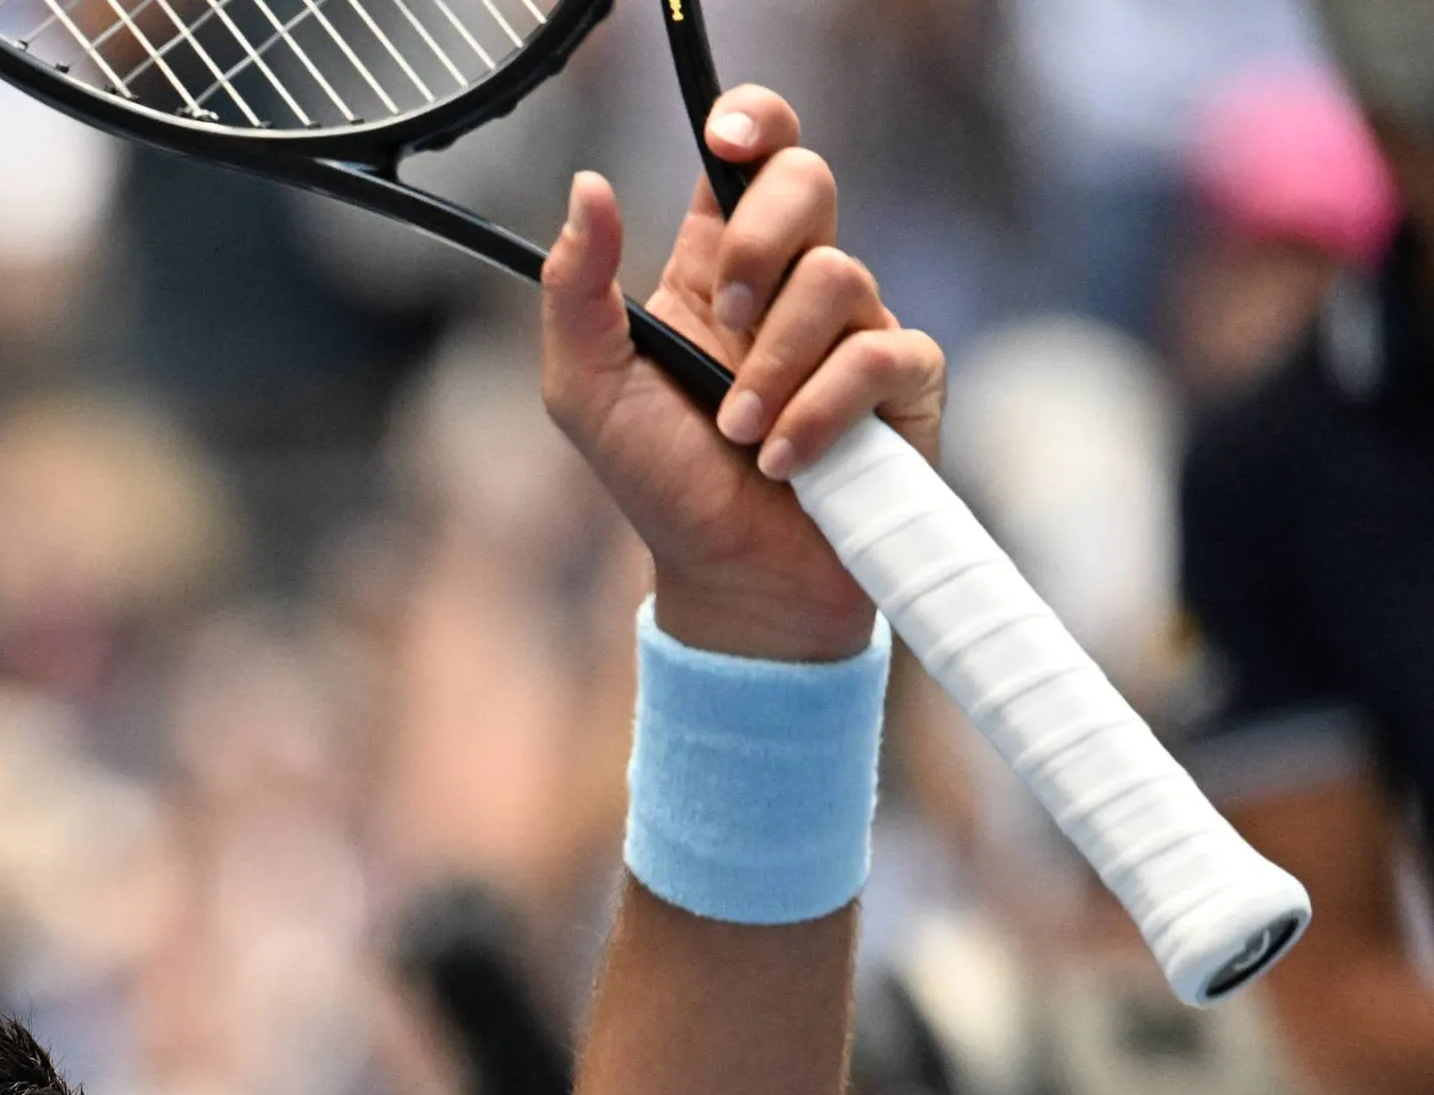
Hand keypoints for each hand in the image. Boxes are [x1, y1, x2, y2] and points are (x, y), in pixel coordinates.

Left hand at [538, 88, 944, 664]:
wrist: (730, 583)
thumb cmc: (660, 486)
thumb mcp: (585, 391)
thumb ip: (576, 292)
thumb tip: (587, 186)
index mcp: (716, 273)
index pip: (747, 164)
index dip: (751, 124)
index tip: (726, 135)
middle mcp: (792, 288)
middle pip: (808, 182)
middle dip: (763, 238)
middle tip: (725, 317)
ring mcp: (855, 328)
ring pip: (838, 277)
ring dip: (774, 367)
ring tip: (739, 434)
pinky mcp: (905, 382)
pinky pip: (877, 356)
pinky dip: (818, 414)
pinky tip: (784, 463)